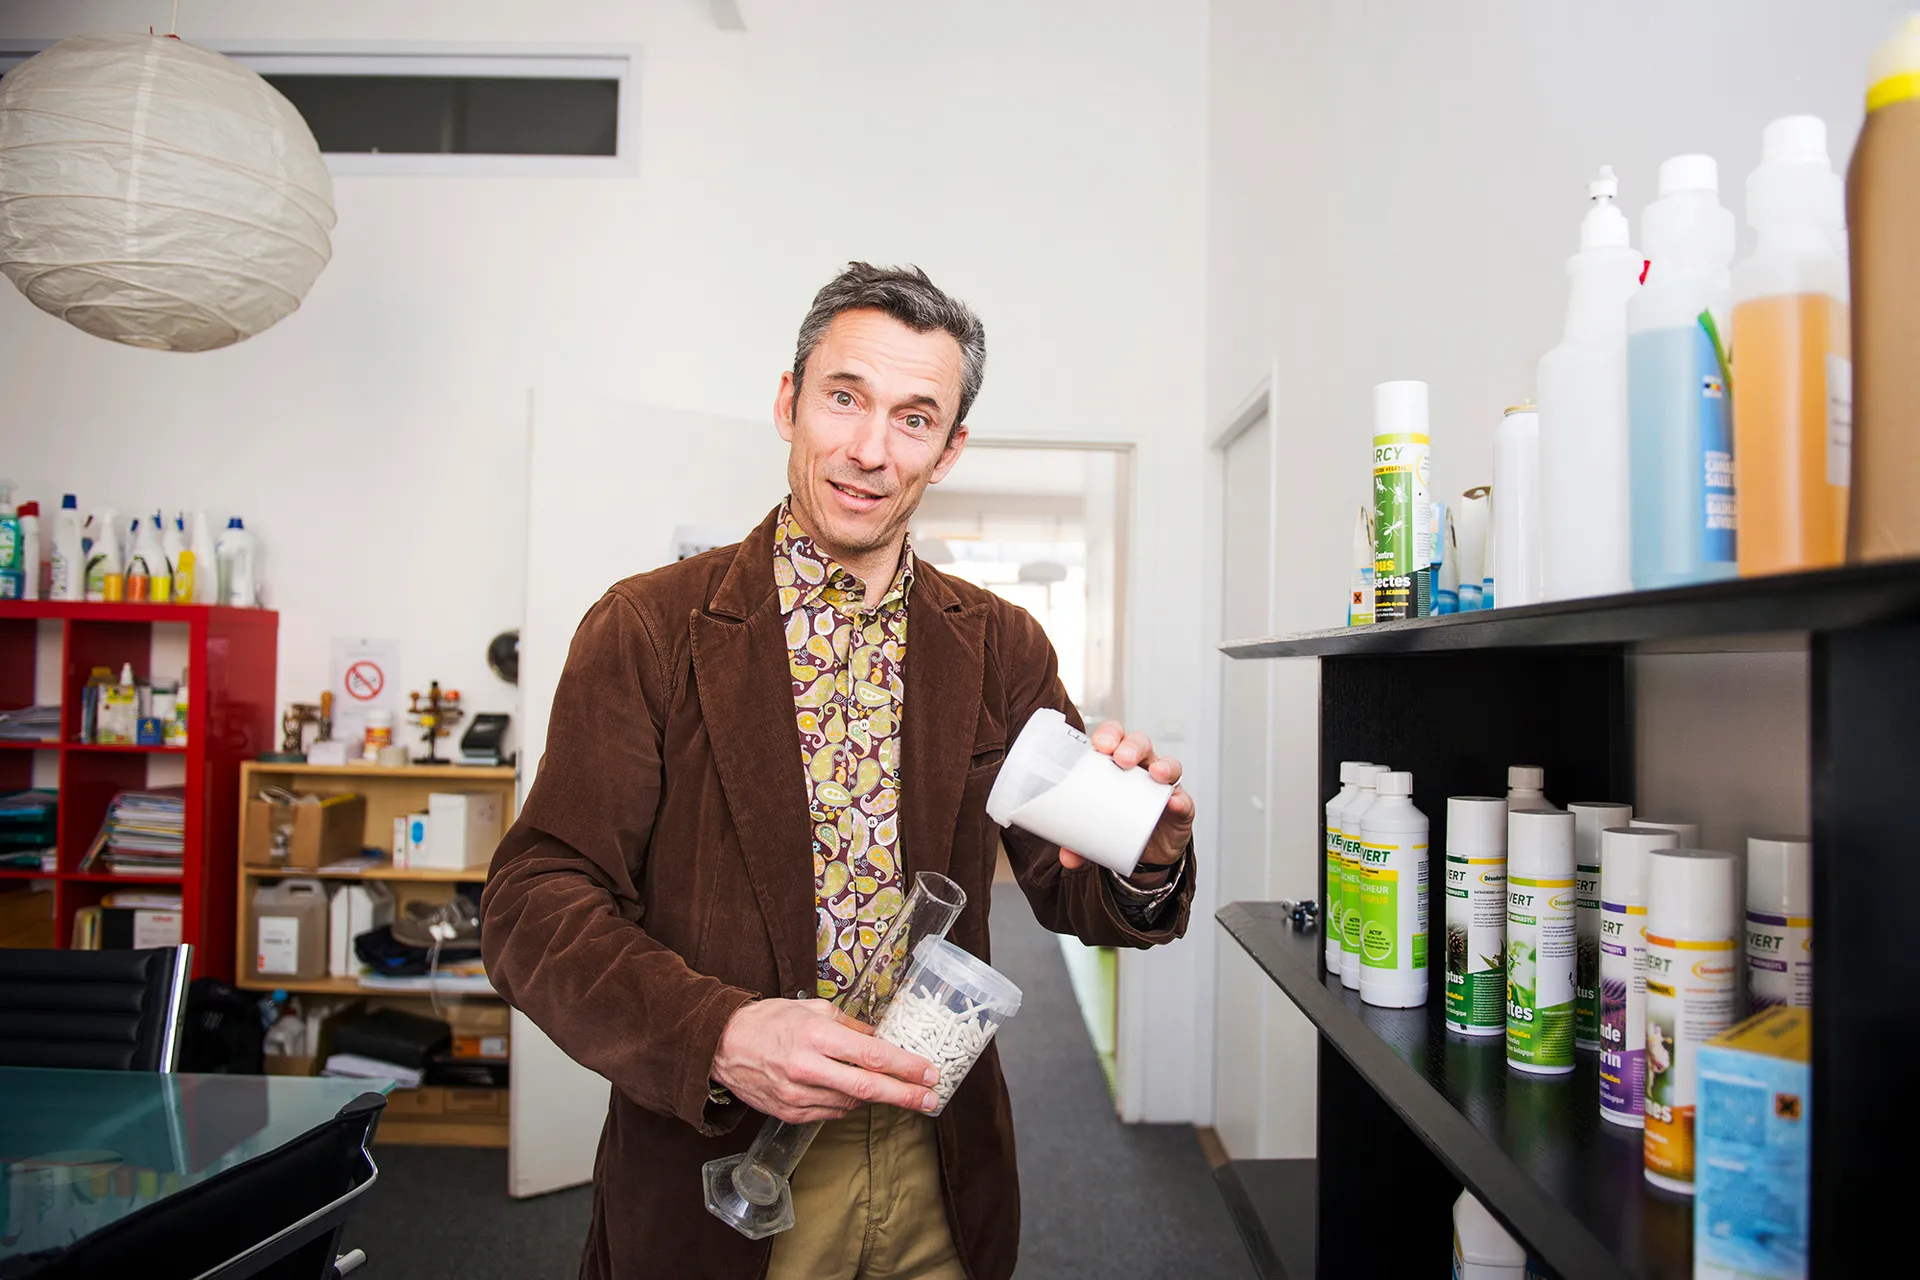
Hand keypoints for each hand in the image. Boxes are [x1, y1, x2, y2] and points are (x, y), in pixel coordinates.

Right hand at [711, 997, 940, 1123]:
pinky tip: (854, 1093)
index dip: (906, 1067)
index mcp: (815, 1037)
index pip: (872, 1056)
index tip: (929, 1072)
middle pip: (868, 1088)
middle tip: (932, 1098)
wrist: (722, 1045)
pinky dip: (848, 1104)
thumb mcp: (812, 1010)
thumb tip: (881, 1040)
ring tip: (894, 1090)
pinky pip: (831, 1112)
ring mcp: (798, 1096)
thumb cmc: (769, 1021)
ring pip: (851, 1103)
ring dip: (876, 1098)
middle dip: (905, 1095)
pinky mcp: (790, 1113)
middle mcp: (808, 1069)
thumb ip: (850, 1027)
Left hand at [1060, 720, 1194, 881]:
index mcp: (1116, 765)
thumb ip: (1079, 843)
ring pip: (1168, 765)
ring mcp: (1163, 786)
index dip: (1109, 734)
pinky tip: (1174, 803)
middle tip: (1122, 759)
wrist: (1147, 854)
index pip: (1114, 738)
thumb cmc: (1119, 826)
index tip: (1100, 744)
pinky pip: (1184, 799)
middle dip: (1131, 746)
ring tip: (1155, 774)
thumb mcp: (1096, 833)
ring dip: (1163, 766)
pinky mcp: (1181, 807)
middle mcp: (1142, 769)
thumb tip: (1067, 858)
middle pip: (1140, 744)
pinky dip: (1180, 800)